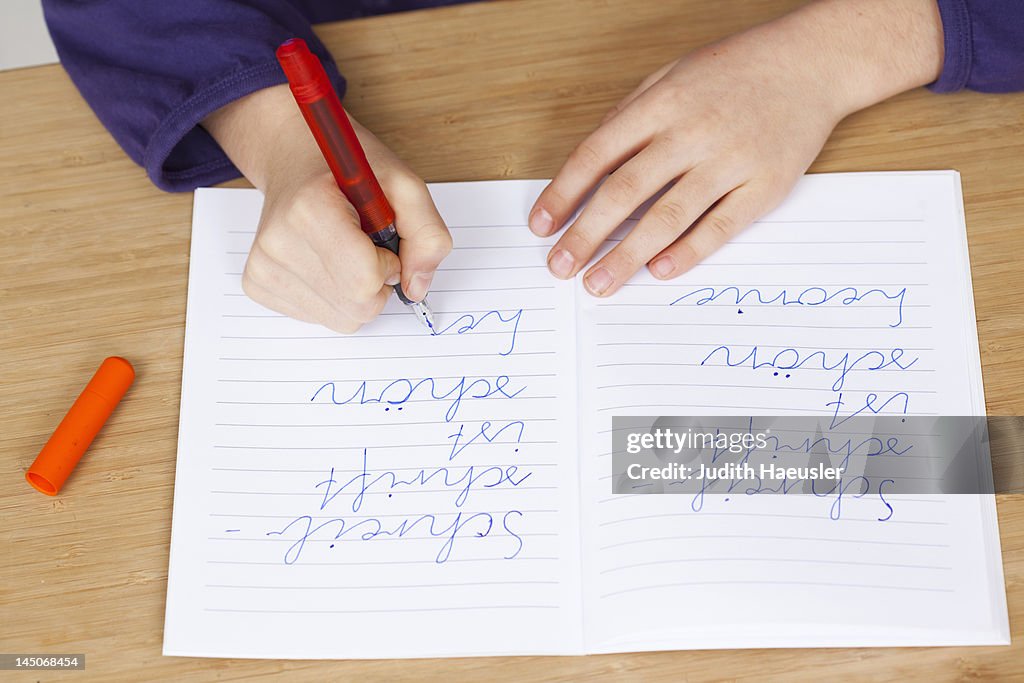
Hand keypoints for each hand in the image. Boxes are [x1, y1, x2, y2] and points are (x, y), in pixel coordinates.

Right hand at [202, 84, 450, 331]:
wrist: (293, 158)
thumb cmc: (347, 172)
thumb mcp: (403, 185)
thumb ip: (426, 234)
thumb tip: (417, 288)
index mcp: (310, 210)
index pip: (365, 281)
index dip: (389, 266)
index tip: (382, 240)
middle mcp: (277, 242)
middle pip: (356, 308)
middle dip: (377, 284)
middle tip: (367, 246)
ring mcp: (262, 266)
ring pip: (341, 319)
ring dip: (357, 293)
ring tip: (345, 251)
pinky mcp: (257, 283)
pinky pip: (319, 317)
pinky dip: (335, 297)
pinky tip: (326, 262)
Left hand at [529, 0, 943, 295]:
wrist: (812, 64)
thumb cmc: (735, 72)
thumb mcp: (671, 76)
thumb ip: (630, 118)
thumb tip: (589, 169)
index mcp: (661, 104)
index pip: (598, 154)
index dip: (564, 193)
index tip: (541, 226)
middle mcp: (692, 132)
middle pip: (625, 192)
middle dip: (586, 235)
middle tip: (559, 267)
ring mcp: (730, 161)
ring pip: (668, 217)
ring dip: (627, 256)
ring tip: (598, 284)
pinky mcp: (764, 186)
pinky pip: (719, 227)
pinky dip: (687, 252)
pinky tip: (658, 271)